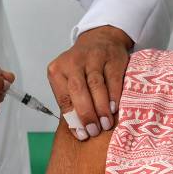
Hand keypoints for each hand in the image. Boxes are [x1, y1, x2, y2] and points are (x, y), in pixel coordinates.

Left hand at [47, 25, 131, 140]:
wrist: (101, 39)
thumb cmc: (83, 67)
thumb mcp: (70, 80)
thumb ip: (72, 101)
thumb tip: (79, 131)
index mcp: (57, 69)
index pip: (63, 97)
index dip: (73, 118)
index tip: (82, 134)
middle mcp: (73, 61)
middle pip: (78, 90)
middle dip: (87, 114)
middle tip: (94, 131)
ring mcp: (93, 57)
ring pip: (96, 85)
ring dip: (101, 108)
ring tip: (106, 124)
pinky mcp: (112, 57)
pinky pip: (113, 79)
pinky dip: (114, 96)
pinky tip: (115, 109)